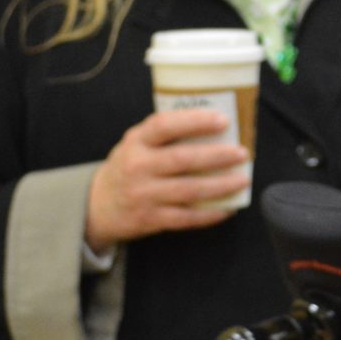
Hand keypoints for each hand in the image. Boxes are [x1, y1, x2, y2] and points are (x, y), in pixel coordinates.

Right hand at [85, 108, 251, 248]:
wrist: (96, 206)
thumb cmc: (128, 167)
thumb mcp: (136, 144)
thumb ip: (164, 134)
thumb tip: (215, 125)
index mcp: (136, 142)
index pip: (164, 125)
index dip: (194, 121)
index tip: (223, 120)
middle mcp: (137, 167)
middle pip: (183, 160)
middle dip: (217, 156)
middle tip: (242, 153)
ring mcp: (143, 195)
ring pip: (189, 190)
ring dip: (220, 186)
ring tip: (243, 180)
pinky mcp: (150, 219)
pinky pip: (186, 217)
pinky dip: (210, 214)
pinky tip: (228, 207)